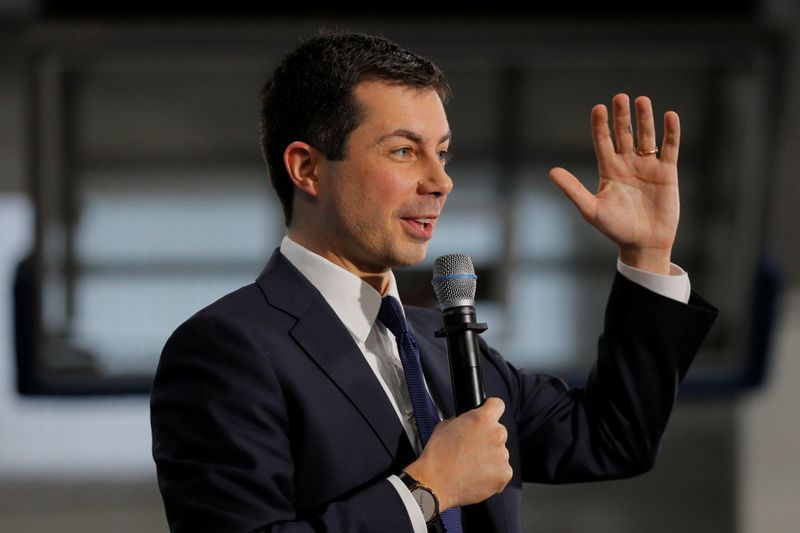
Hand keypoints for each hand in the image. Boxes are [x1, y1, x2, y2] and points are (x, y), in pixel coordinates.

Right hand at [403, 397, 511, 510]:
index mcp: (483, 419)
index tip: (488, 415)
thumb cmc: (437, 455)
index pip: (497, 405)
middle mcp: (497, 435)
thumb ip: (463, 420)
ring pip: (500, 453)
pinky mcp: (504, 475)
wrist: (436, 483)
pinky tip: (476, 476)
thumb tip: (468, 423)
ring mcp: (502, 456)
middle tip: (472, 449)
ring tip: (471, 466)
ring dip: (489, 457)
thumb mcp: (445, 425)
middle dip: (487, 438)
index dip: (491, 409)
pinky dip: (492, 474)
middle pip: (498, 432)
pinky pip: (501, 471)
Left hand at [549, 94, 679, 274]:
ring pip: (646, 137)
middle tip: (620, 97)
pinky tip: (670, 116)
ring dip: (645, 119)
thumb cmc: (615, 229)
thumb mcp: (590, 209)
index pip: (603, 142)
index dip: (600, 125)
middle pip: (624, 134)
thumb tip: (552, 172)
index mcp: (609, 170)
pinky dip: (671, 133)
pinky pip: (670, 148)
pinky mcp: (667, 173)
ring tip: (642, 100)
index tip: (598, 108)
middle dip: (622, 116)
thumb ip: (573, 189)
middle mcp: (627, 164)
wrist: (643, 244)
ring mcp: (648, 167)